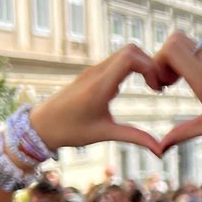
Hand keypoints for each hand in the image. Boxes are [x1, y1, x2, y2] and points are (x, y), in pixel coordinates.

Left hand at [29, 46, 163, 155]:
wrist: (41, 124)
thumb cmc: (70, 130)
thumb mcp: (105, 134)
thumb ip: (135, 137)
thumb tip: (160, 151)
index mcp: (99, 86)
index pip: (130, 58)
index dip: (150, 67)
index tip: (156, 88)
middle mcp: (96, 72)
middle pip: (131, 50)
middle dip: (150, 64)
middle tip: (157, 87)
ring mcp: (93, 70)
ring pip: (125, 53)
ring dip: (142, 65)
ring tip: (152, 87)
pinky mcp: (92, 73)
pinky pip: (117, 61)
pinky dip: (133, 68)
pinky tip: (137, 86)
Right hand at [152, 32, 201, 152]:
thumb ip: (182, 133)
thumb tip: (161, 148)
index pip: (170, 48)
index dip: (157, 63)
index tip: (161, 86)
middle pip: (176, 39)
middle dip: (163, 57)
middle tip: (166, 82)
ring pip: (189, 44)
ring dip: (176, 60)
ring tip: (177, 84)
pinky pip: (200, 54)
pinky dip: (189, 64)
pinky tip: (194, 86)